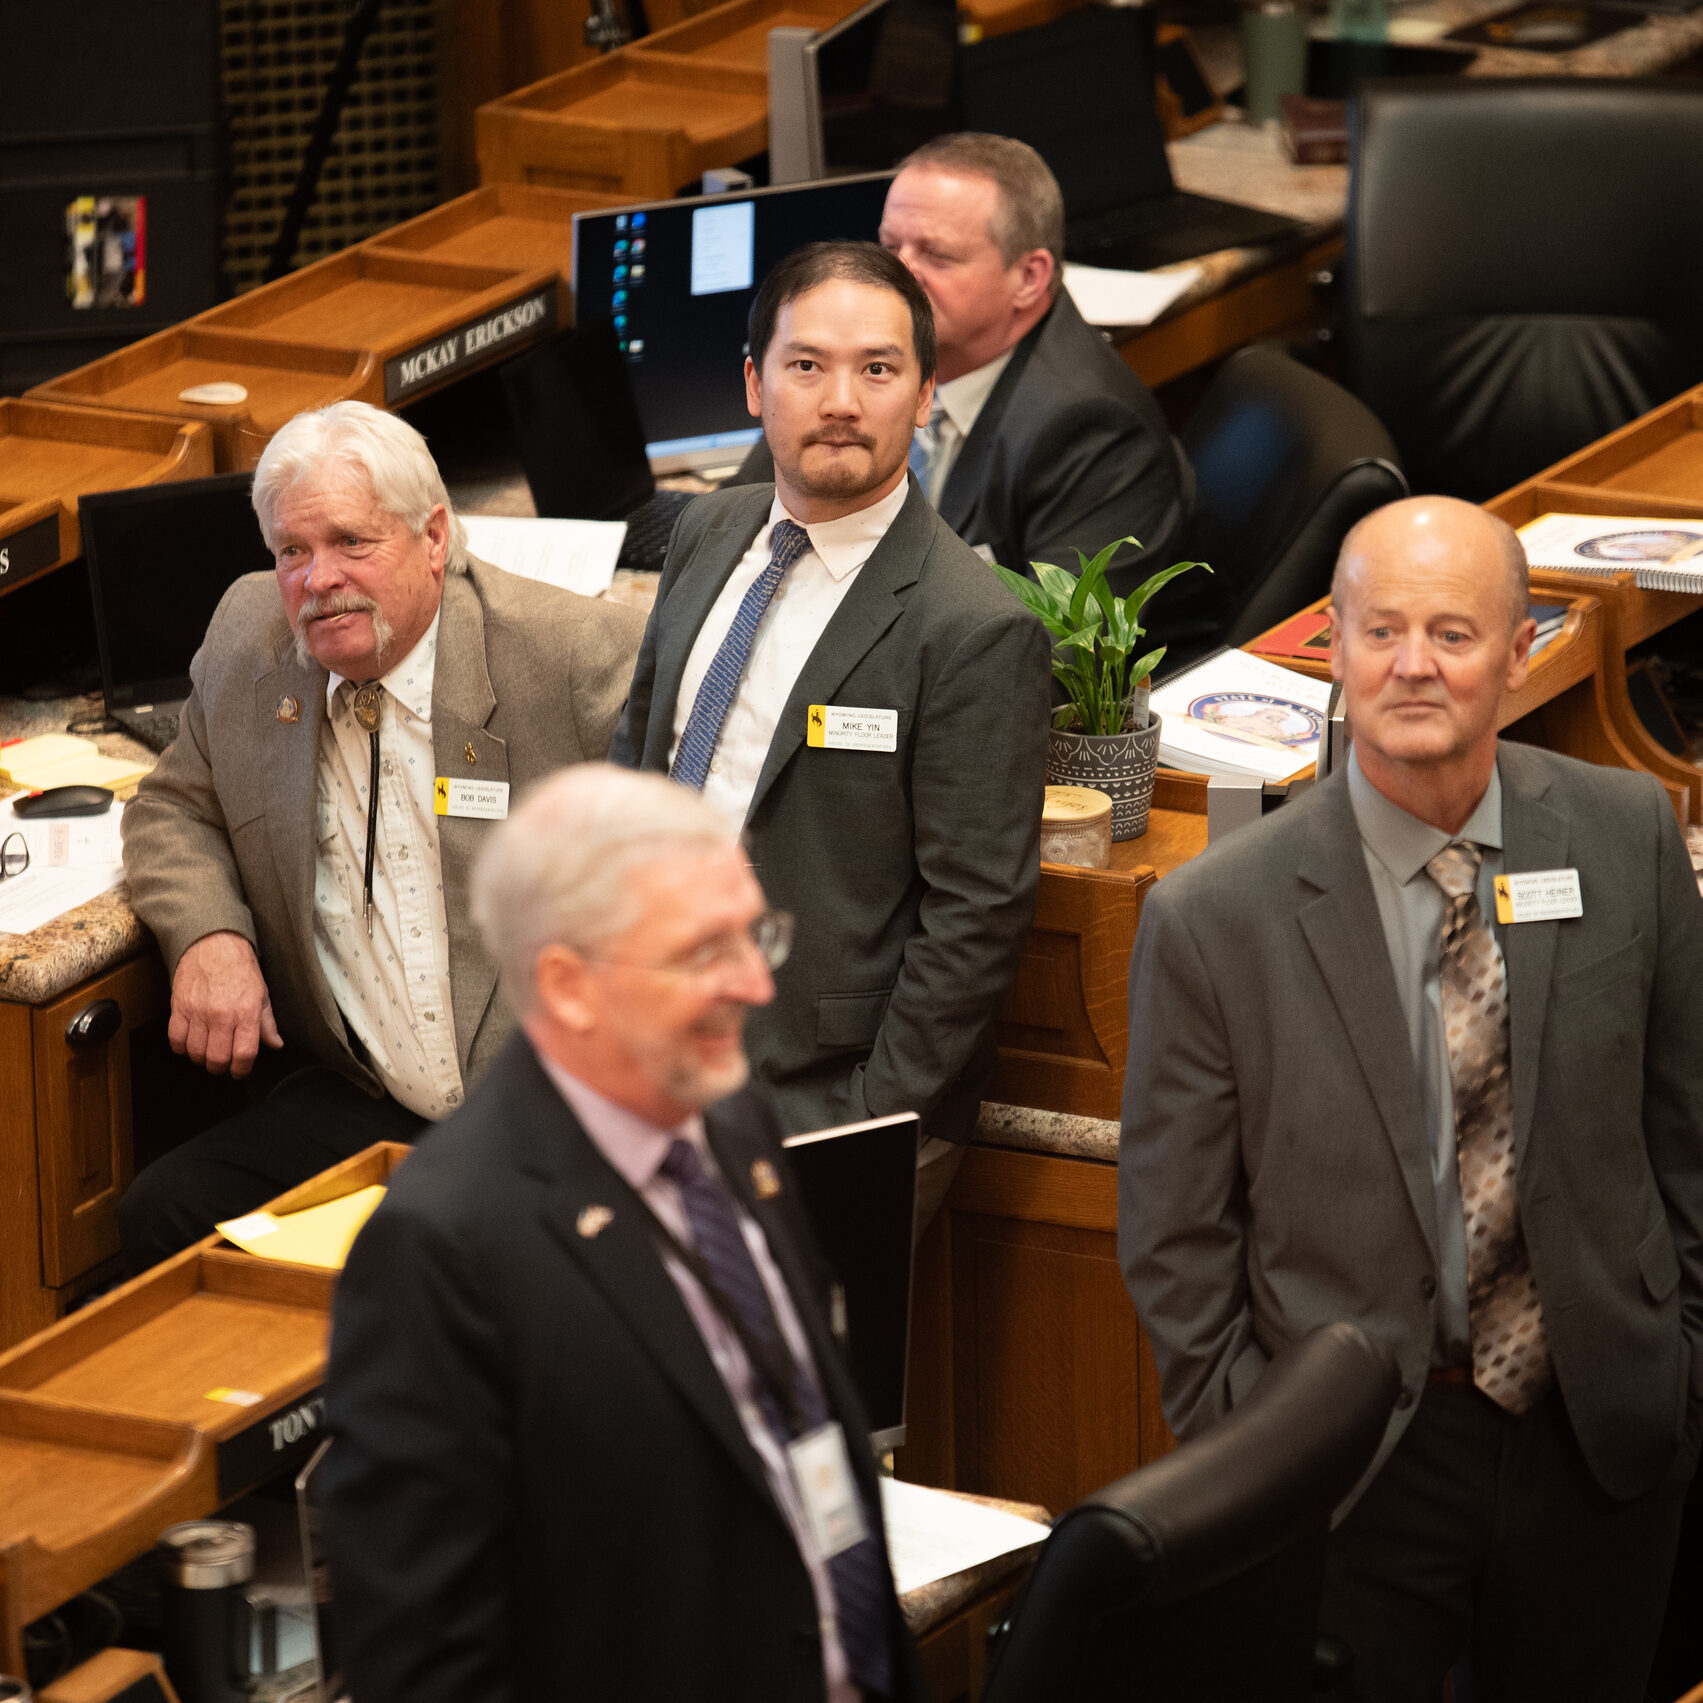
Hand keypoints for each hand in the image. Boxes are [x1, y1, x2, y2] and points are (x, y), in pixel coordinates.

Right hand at [169, 931, 282, 1076]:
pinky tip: (189, 1043)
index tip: (240, 1071)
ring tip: (207, 1052)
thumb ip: (267, 1023)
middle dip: (221, 1068)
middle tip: (223, 1064)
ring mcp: (198, 1012)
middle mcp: (222, 1015)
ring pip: (195, 1052)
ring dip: (201, 1059)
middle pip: (217, 1059)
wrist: (213, 944)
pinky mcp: (178, 1007)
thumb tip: (276, 1044)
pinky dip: (181, 1048)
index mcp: (246, 1012)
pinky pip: (175, 1040)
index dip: (242, 1069)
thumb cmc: (240, 968)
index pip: (244, 1054)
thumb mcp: (262, 994)